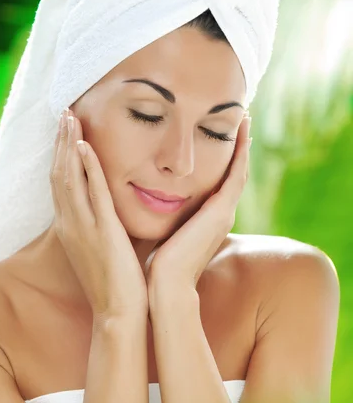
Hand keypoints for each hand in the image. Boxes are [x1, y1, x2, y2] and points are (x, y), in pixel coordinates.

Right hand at [50, 108, 147, 318]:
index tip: (66, 130)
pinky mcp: (101, 232)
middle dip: (61, 142)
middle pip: (59, 174)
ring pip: (69, 178)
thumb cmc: (117, 280)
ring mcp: (83, 228)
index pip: (61, 183)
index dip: (62, 154)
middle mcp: (71, 224)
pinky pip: (91, 194)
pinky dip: (87, 169)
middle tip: (64, 113)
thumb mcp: (104, 245)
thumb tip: (115, 201)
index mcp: (72, 227)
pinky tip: (86, 147)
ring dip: (69, 146)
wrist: (120, 312)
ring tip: (71, 119)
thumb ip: (104, 221)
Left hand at [147, 114, 251, 294]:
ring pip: (239, 169)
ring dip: (243, 144)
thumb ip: (169, 218)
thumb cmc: (160, 263)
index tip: (226, 136)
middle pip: (235, 172)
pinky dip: (242, 153)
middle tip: (243, 119)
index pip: (222, 181)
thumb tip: (155, 204)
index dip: (226, 158)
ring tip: (246, 118)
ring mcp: (225, 211)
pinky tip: (243, 132)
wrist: (167, 285)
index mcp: (209, 218)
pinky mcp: (222, 211)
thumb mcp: (168, 232)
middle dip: (239, 146)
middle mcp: (222, 212)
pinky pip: (237, 174)